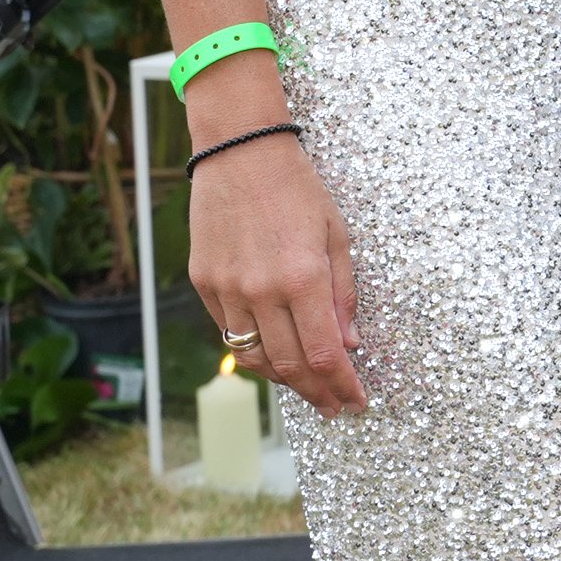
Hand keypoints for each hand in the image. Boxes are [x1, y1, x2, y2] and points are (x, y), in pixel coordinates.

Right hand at [187, 119, 364, 416]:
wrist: (240, 152)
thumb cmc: (297, 188)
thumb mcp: (337, 235)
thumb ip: (343, 294)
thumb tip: (349, 344)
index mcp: (303, 277)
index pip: (325, 354)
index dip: (342, 386)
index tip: (355, 402)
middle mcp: (262, 290)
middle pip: (291, 366)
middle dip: (317, 394)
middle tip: (335, 407)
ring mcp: (228, 289)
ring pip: (255, 358)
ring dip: (285, 381)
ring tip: (308, 388)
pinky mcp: (204, 283)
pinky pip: (231, 333)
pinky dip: (255, 352)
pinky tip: (275, 356)